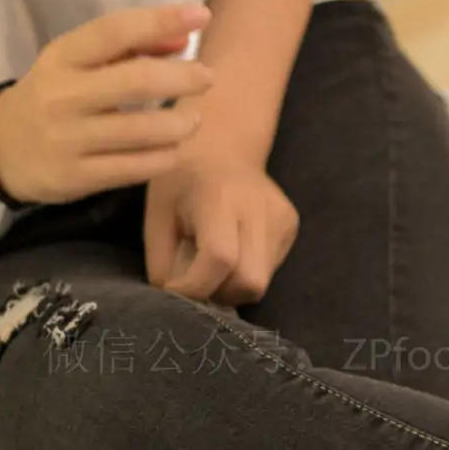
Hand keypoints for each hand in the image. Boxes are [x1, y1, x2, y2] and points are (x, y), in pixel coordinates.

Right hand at [0, 2, 211, 204]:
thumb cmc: (50, 95)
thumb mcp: (76, 62)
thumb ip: (128, 47)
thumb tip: (183, 38)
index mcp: (62, 57)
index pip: (115, 30)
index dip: (161, 20)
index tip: (200, 14)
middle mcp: (63, 96)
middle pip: (136, 82)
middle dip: (182, 78)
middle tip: (207, 78)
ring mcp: (69, 140)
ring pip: (142, 130)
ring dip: (180, 123)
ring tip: (193, 119)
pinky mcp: (77, 177)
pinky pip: (135, 167)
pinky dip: (166, 156)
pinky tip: (176, 148)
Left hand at [144, 145, 299, 305]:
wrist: (222, 147)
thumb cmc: (181, 181)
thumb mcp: (156, 215)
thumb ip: (161, 261)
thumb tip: (175, 302)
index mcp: (219, 197)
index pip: (220, 258)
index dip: (195, 286)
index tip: (174, 288)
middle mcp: (259, 206)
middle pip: (249, 281)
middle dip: (219, 294)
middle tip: (197, 282)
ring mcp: (282, 216)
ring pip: (261, 282)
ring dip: (232, 286)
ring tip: (213, 263)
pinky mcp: (291, 225)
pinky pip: (269, 270)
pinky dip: (245, 272)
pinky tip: (233, 250)